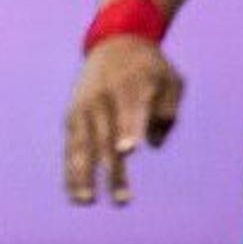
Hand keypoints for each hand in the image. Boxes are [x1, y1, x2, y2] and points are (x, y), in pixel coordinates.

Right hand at [64, 34, 183, 206]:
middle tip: (122, 199)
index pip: (128, 112)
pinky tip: (75, 191)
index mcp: (130, 87)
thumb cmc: (150, 67)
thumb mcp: (171, 80)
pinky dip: (71, 169)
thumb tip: (150, 145)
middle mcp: (102, 99)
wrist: (114, 42)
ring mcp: (83, 109)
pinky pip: (71, 147)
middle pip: (106, 138)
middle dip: (112, 170)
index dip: (127, 131)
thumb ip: (167, 111)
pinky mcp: (71, 117)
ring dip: (83, 176)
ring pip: (81, 146)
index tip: (127, 151)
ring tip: (86, 201)